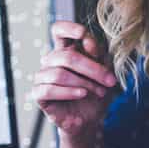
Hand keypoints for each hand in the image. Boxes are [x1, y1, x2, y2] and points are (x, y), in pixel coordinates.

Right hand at [32, 21, 117, 137]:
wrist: (91, 119)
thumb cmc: (96, 92)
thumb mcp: (104, 71)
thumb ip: (97, 54)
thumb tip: (88, 41)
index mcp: (66, 49)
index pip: (59, 30)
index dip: (68, 28)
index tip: (84, 34)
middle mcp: (51, 60)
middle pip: (66, 56)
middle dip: (92, 68)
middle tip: (110, 81)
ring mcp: (42, 76)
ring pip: (59, 74)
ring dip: (84, 83)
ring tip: (99, 92)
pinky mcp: (38, 94)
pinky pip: (49, 89)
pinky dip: (69, 92)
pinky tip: (82, 94)